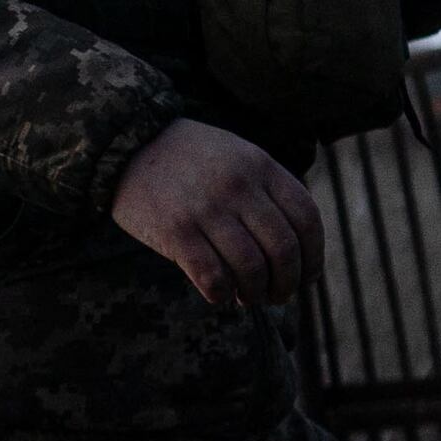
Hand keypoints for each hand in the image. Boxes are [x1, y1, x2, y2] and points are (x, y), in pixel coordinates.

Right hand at [109, 117, 325, 308]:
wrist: (127, 143)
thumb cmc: (189, 159)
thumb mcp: (237, 157)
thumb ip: (267, 192)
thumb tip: (297, 252)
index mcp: (260, 166)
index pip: (306, 219)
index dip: (313, 257)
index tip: (306, 277)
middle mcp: (238, 186)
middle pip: (283, 249)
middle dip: (286, 283)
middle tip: (276, 295)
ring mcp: (206, 208)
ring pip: (250, 268)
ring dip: (254, 293)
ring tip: (247, 297)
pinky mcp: (175, 230)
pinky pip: (213, 277)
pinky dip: (222, 295)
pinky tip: (219, 295)